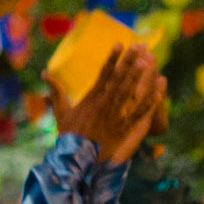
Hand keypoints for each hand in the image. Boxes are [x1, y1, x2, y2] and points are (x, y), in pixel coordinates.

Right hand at [50, 50, 163, 165]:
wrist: (77, 159)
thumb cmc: (69, 135)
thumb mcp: (61, 112)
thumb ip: (55, 91)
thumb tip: (44, 73)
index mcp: (91, 98)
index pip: (103, 73)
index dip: (112, 58)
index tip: (119, 44)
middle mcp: (104, 104)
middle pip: (119, 79)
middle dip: (129, 62)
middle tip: (139, 47)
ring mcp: (115, 116)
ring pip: (129, 93)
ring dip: (138, 77)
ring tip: (147, 62)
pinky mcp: (123, 128)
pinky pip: (138, 113)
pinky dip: (149, 102)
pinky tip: (159, 91)